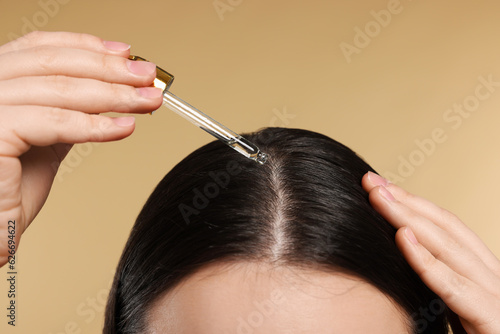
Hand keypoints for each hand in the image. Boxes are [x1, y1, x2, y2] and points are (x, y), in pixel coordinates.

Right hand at [0, 31, 163, 266]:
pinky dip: (95, 125)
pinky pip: (52, 122)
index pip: (40, 48)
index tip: (126, 55)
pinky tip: (124, 128)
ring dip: (113, 95)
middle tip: (148, 78)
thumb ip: (67, 113)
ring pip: (58, 90)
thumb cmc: (9, 190)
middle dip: (110, 70)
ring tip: (148, 101)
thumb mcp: (45, 140)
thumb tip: (109, 94)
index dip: (87, 47)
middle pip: (53, 63)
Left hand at [362, 171, 499, 333]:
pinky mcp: (495, 322)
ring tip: (379, 197)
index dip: (413, 205)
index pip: (447, 230)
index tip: (380, 188)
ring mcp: (497, 297)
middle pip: (447, 230)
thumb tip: (399, 260)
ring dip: (411, 219)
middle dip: (407, 202)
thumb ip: (436, 288)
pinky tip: (402, 238)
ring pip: (452, 249)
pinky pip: (458, 289)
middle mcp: (492, 279)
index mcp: (481, 275)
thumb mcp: (454, 311)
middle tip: (371, 181)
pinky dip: (428, 262)